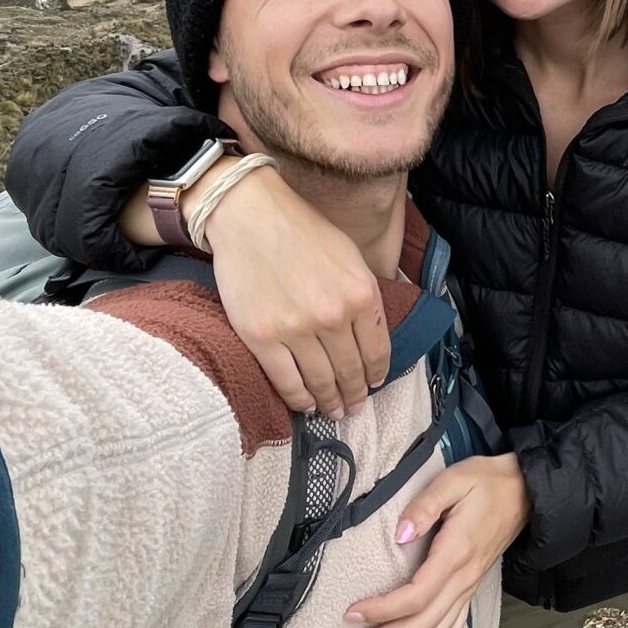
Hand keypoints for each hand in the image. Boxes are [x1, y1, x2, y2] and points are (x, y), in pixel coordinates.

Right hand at [193, 166, 391, 418]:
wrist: (251, 216)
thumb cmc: (302, 231)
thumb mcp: (351, 257)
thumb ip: (364, 296)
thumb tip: (372, 334)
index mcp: (362, 295)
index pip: (377, 351)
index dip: (376, 375)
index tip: (374, 384)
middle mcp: (334, 317)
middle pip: (350, 371)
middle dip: (355, 394)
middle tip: (355, 407)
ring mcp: (297, 330)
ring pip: (321, 381)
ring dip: (330, 402)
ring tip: (333, 412)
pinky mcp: (263, 339)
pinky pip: (287, 382)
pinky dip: (299, 399)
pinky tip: (306, 405)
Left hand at [338, 456, 526, 627]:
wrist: (524, 491)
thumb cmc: (486, 483)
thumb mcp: (453, 481)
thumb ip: (425, 506)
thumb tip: (400, 534)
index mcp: (455, 554)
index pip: (415, 597)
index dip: (381, 611)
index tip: (351, 613)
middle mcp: (463, 580)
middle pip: (420, 627)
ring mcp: (468, 589)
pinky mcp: (470, 591)